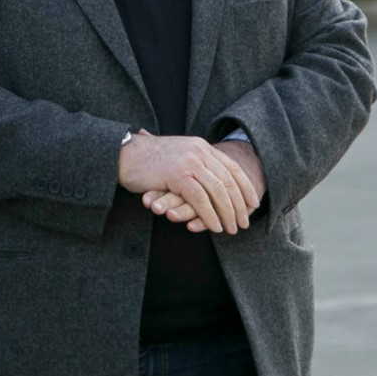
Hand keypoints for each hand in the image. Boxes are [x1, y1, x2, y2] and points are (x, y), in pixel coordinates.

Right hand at [144, 139, 265, 232]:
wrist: (123, 153)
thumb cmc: (146, 159)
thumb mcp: (177, 155)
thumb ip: (194, 162)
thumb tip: (209, 177)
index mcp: (201, 146)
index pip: (231, 166)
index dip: (244, 186)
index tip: (253, 203)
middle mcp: (199, 152)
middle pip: (228, 180)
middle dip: (239, 204)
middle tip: (244, 222)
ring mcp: (189, 162)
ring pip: (218, 191)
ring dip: (227, 213)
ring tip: (232, 229)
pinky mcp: (178, 176)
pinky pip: (201, 200)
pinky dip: (210, 215)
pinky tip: (215, 227)